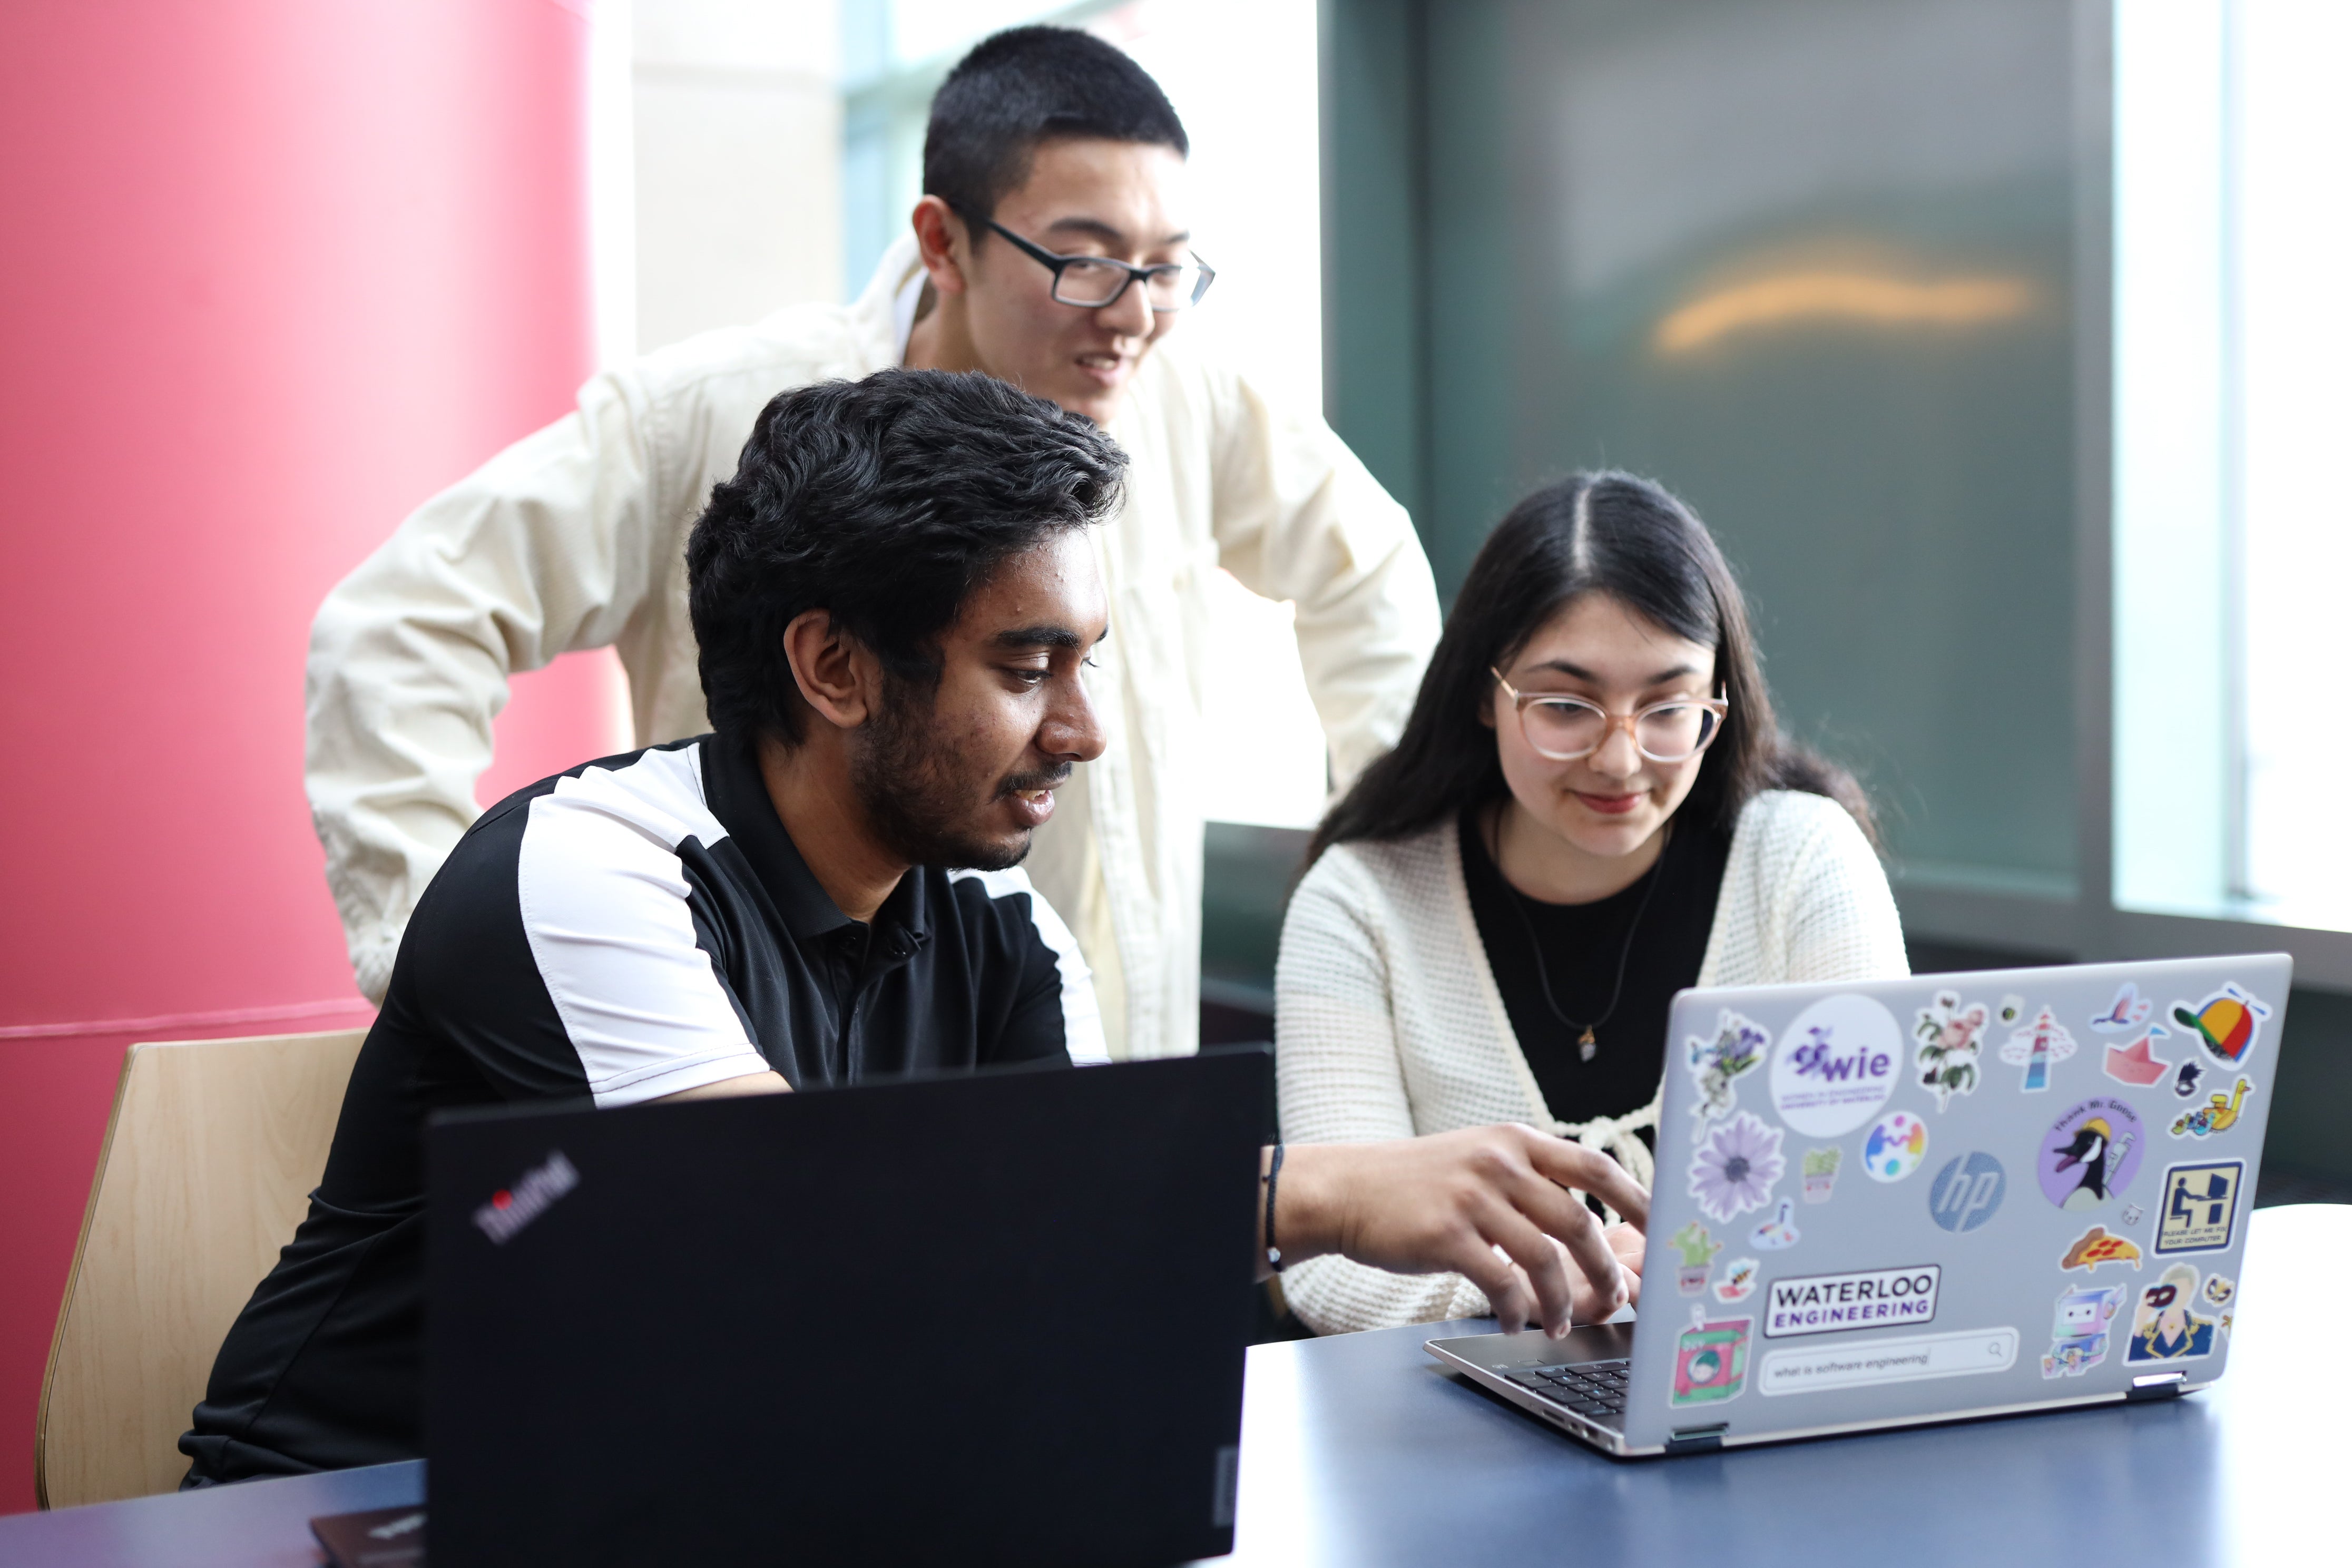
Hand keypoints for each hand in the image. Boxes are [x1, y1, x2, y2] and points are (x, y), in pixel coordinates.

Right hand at [1270, 1125, 1650, 1338]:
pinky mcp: (1447, 1234)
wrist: (1347, 1189)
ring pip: (1545, 1257)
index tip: (1666, 1230)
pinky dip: (1518, 1308)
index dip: (1640, 1199)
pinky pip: (1501, 1281)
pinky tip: (1516, 1319)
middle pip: (1579, 1220)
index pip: (1595, 1166)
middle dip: (1607, 1269)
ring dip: (1562, 1300)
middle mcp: (1500, 1163)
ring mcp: (1473, 1197)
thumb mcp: (1476, 1159)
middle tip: (1618, 1298)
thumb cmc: (1416, 1183)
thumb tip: (1585, 1221)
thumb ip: (1526, 1178)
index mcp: (1515, 1141)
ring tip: (1561, 1321)